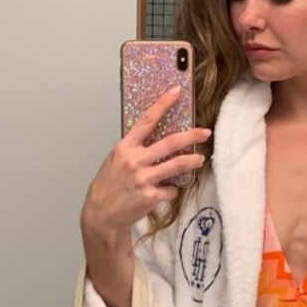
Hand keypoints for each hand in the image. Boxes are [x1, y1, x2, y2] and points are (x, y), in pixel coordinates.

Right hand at [80, 87, 209, 306]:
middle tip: (205, 133)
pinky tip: (165, 191)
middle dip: (191, 136)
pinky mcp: (150, 196)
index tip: (176, 92)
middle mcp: (134, 161)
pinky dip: (172, 189)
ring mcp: (143, 179)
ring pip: (177, 165)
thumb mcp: (115, 161)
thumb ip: (134, 149)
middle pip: (170, 142)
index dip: (162, 104)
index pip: (146, 120)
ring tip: (200, 160)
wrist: (101, 215)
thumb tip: (155, 137)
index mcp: (124, 148)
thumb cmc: (108, 186)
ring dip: (193, 161)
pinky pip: (171, 189)